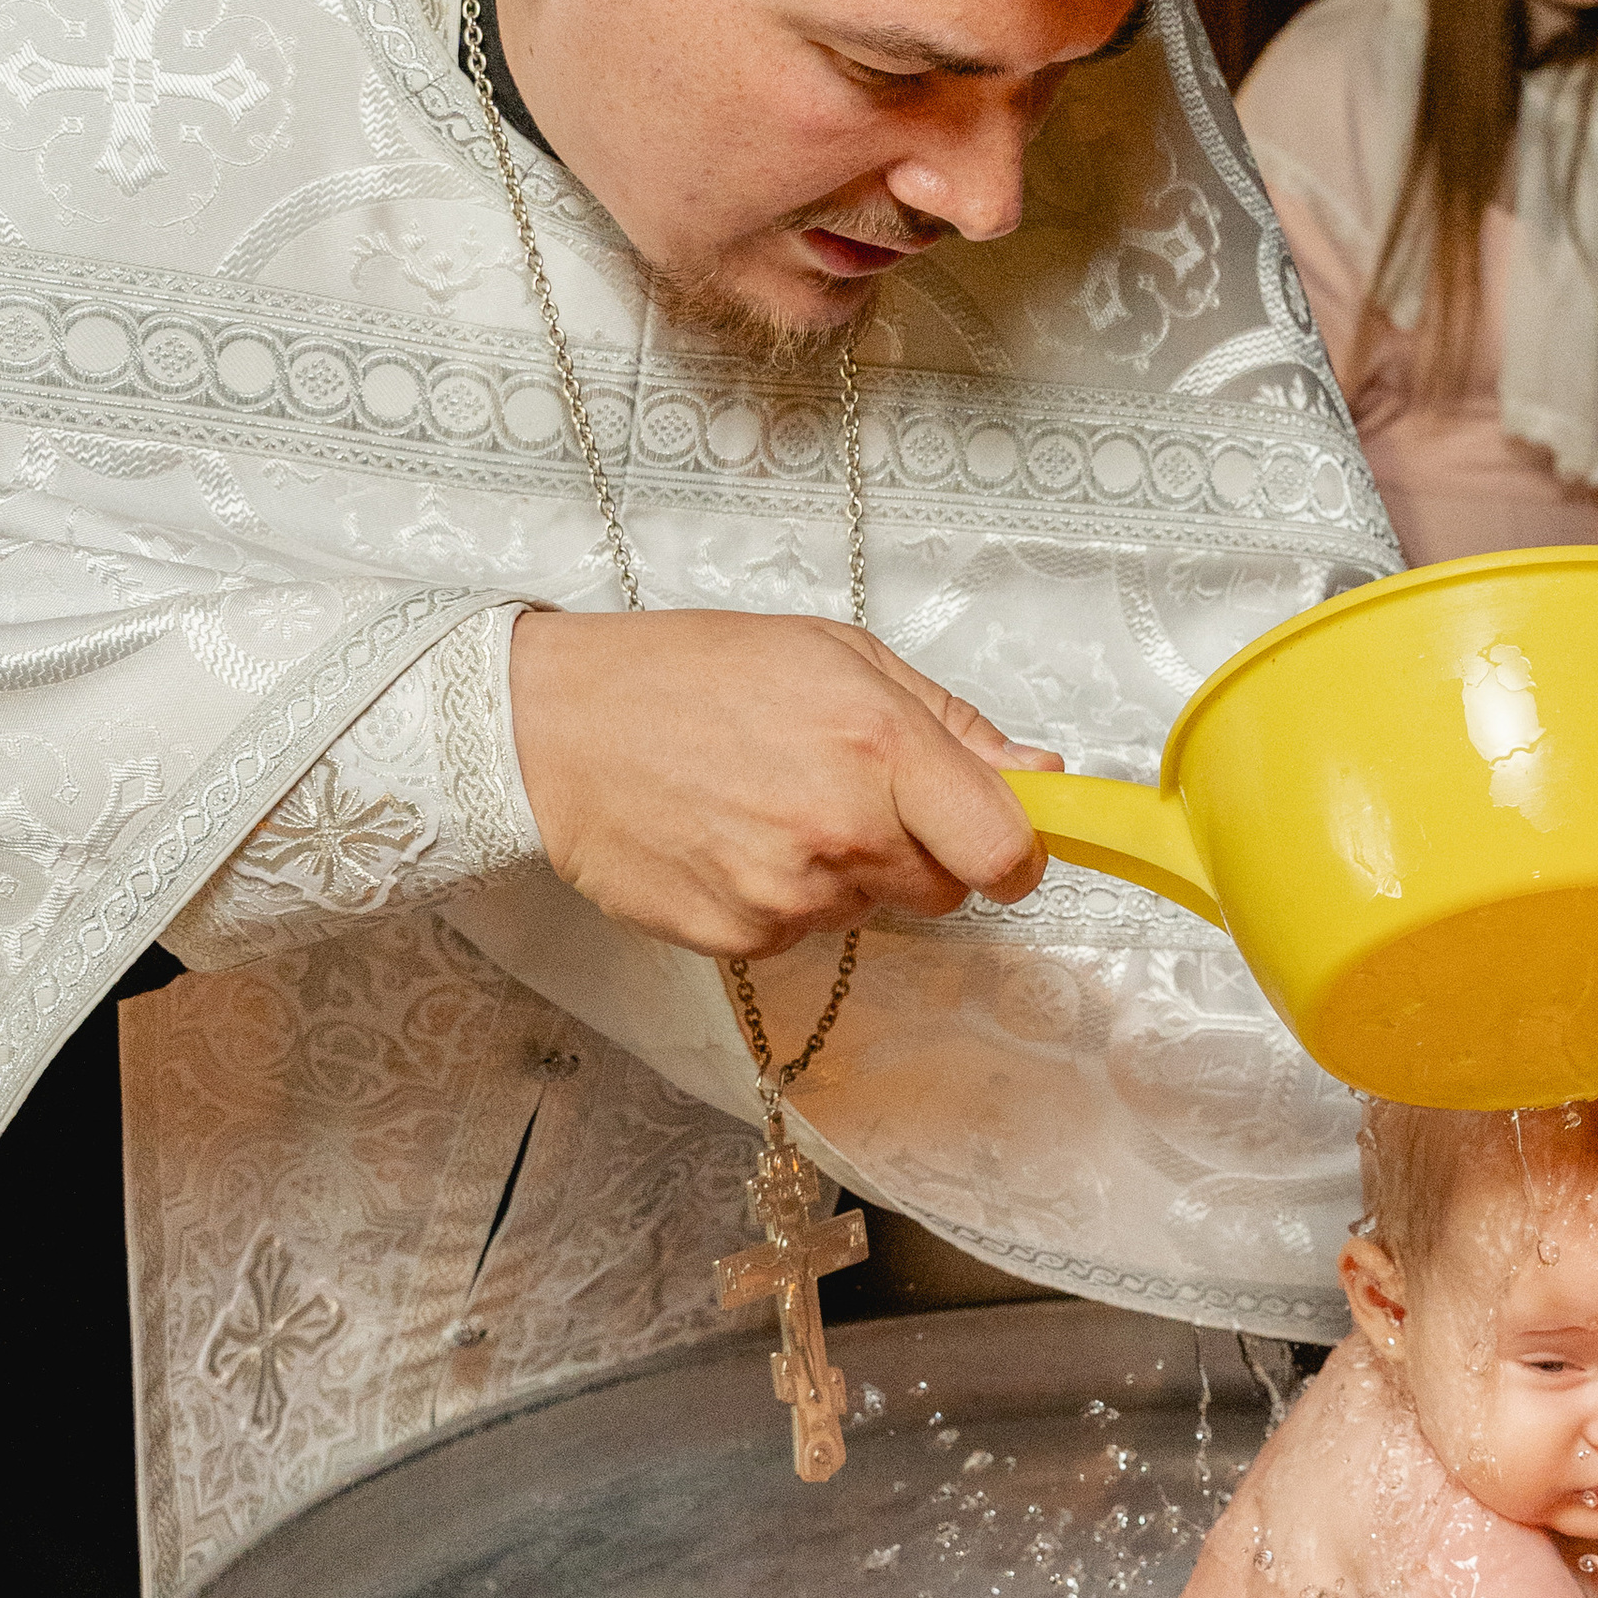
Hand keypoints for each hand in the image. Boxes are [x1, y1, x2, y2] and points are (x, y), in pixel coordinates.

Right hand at [509, 608, 1059, 955]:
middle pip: (945, 891)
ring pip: (871, 912)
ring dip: (846, 873)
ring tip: (772, 804)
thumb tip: (1042, 776)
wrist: (555, 728)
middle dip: (920, 852)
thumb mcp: (839, 656)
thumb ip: (952, 723)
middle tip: (849, 793)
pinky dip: (784, 898)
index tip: (1000, 841)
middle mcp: (843, 830)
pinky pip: (803, 935)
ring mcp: (789, 895)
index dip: (1016, 853)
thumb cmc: (694, 675)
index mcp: (882, 745)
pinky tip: (734, 840)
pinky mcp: (741, 941)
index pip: (1005, 852)